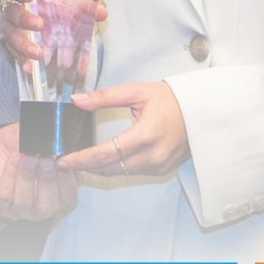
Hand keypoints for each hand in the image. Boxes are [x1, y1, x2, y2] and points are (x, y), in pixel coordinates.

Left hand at [0, 123, 77, 220]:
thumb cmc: (19, 146)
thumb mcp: (36, 141)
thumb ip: (49, 146)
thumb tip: (57, 147)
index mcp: (54, 195)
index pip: (67, 198)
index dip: (66, 181)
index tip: (62, 160)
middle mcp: (36, 207)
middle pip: (48, 206)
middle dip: (47, 182)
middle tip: (46, 159)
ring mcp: (16, 209)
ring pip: (24, 201)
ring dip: (27, 176)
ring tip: (27, 155)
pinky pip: (5, 195)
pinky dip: (10, 175)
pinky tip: (14, 158)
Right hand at [2, 0, 107, 80]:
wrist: (49, 30)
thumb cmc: (55, 15)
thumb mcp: (70, 9)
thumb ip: (86, 8)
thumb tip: (102, 10)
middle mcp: (17, 14)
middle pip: (13, 14)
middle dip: (24, 19)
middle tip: (39, 25)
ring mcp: (14, 32)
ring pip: (12, 37)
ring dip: (24, 45)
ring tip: (37, 53)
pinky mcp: (16, 48)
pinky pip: (15, 54)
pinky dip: (22, 61)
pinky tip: (29, 67)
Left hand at [56, 81, 187, 177]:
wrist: (202, 112)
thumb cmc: (169, 99)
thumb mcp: (136, 91)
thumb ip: (105, 97)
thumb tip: (76, 100)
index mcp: (145, 135)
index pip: (104, 153)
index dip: (80, 159)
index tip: (61, 160)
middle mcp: (152, 155)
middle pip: (109, 168)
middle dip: (84, 166)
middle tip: (64, 161)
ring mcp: (158, 165)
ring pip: (120, 172)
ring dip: (99, 168)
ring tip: (80, 160)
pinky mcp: (162, 170)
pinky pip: (132, 172)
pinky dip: (116, 167)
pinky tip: (104, 159)